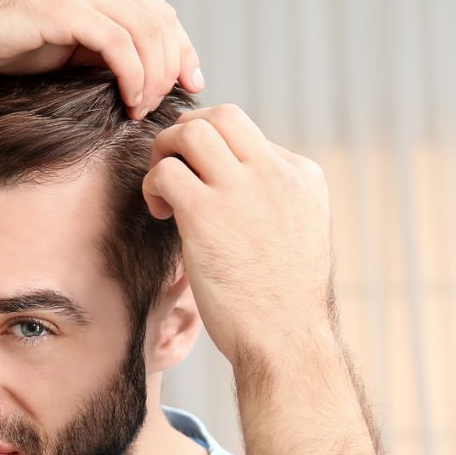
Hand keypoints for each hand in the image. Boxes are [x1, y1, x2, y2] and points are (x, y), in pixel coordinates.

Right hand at [0, 0, 203, 117]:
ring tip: (141, 109)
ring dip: (154, 78)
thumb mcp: (54, 39)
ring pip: (147, 33)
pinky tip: (127, 101)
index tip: (188, 84)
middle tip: (165, 106)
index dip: (181, 49)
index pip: (158, 11)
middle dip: (174, 67)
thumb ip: (92, 47)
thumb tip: (127, 78)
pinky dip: (132, 77)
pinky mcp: (66, 7)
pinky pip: (119, 45)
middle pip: (162, 20)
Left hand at [143, 104, 335, 365]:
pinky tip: (160, 213)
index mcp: (302, 174)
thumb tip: (227, 182)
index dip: (215, 152)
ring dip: (164, 152)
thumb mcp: (296, 233)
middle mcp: (276, 173)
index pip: (248, 135)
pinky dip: (152, 185)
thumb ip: (270, 199)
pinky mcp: (207, 214)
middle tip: (172, 168)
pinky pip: (165, 172)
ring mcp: (242, 190)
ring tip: (163, 189)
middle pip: (221, 116)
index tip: (203, 183)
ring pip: (190, 132)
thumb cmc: (282, 299)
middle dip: (186, 132)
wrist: (286, 338)